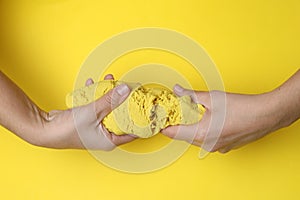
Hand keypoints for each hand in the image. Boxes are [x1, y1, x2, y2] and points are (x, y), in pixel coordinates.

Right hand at [39, 74, 136, 149]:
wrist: (44, 129)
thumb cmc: (66, 130)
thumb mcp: (93, 112)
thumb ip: (110, 100)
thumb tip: (126, 90)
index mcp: (110, 141)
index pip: (132, 131)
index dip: (138, 117)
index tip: (143, 105)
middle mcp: (104, 136)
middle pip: (120, 116)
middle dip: (122, 99)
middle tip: (127, 88)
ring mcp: (95, 128)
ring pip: (107, 109)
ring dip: (108, 94)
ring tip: (110, 80)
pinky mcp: (87, 121)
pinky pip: (96, 107)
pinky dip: (95, 96)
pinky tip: (93, 84)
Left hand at [162, 85, 282, 152]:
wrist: (267, 115)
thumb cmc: (242, 108)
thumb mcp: (212, 98)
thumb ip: (190, 95)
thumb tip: (177, 90)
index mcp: (201, 134)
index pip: (173, 133)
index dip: (163, 126)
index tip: (159, 120)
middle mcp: (207, 145)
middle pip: (184, 136)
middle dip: (178, 124)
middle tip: (175, 110)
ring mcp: (217, 147)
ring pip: (196, 138)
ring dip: (191, 127)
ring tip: (192, 113)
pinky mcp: (225, 146)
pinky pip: (208, 140)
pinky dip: (204, 130)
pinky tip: (209, 119)